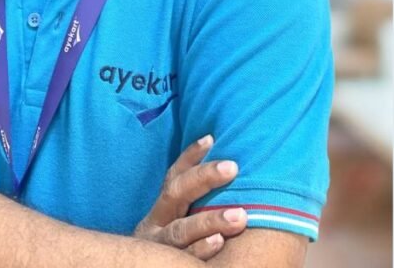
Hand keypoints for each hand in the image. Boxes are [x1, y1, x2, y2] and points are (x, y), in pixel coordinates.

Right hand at [133, 135, 246, 259]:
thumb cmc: (169, 254)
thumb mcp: (174, 226)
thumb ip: (191, 207)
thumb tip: (225, 173)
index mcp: (160, 211)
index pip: (174, 177)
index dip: (190, 158)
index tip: (212, 139)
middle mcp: (155, 226)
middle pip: (176, 196)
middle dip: (204, 180)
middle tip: (233, 167)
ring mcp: (156, 250)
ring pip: (180, 232)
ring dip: (210, 221)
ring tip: (239, 215)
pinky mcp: (163, 266)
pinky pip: (183, 261)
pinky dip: (201, 253)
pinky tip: (220, 246)